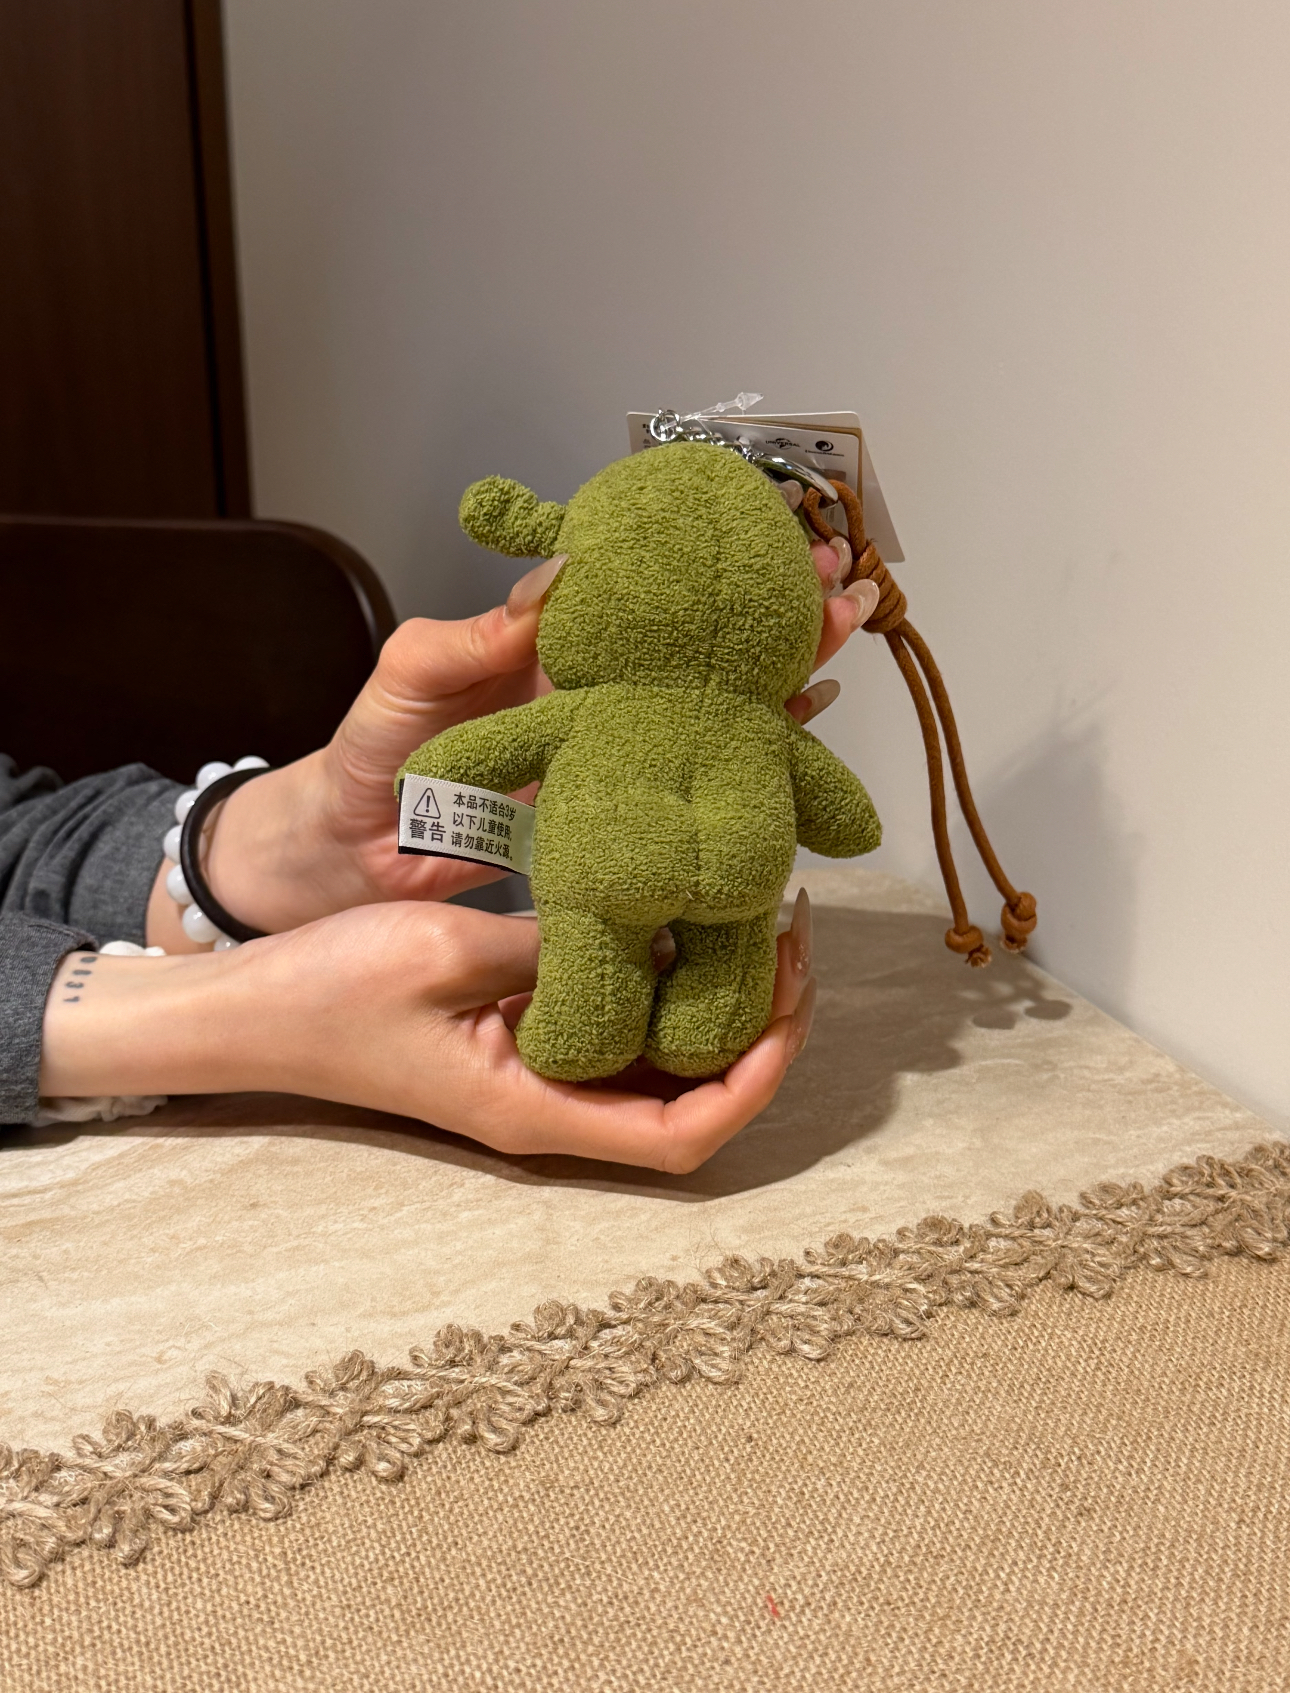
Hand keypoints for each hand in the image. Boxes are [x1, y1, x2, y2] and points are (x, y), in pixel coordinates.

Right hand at [45, 894, 817, 1172]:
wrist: (252, 1012)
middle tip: (787, 935)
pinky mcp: (522, 1045)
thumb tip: (647, 920)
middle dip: (757, 1031)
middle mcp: (551, 1109)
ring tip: (752, 917)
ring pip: (660, 1065)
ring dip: (716, 1005)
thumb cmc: (331, 992)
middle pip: (691, 1101)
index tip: (784, 999)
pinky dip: (660, 985)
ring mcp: (538, 1080)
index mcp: (534, 1111)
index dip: (754, 1080)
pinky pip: (616, 1031)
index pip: (683, 1135)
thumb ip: (552, 944)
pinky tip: (676, 919)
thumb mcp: (446, 954)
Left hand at [148, 542, 874, 949]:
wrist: (349, 854)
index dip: (708, 565)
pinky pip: (687, 796)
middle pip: (699, 652)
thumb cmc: (370, 755)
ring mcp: (611, 765)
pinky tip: (797, 749)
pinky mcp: (612, 829)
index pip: (646, 595)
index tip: (773, 531)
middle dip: (774, 616)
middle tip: (844, 587)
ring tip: (841, 655)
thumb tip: (557, 576)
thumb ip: (472, 637)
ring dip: (778, 690)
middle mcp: (595, 703)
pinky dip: (747, 775)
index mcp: (552, 654)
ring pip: (709, 720)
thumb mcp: (408, 680)